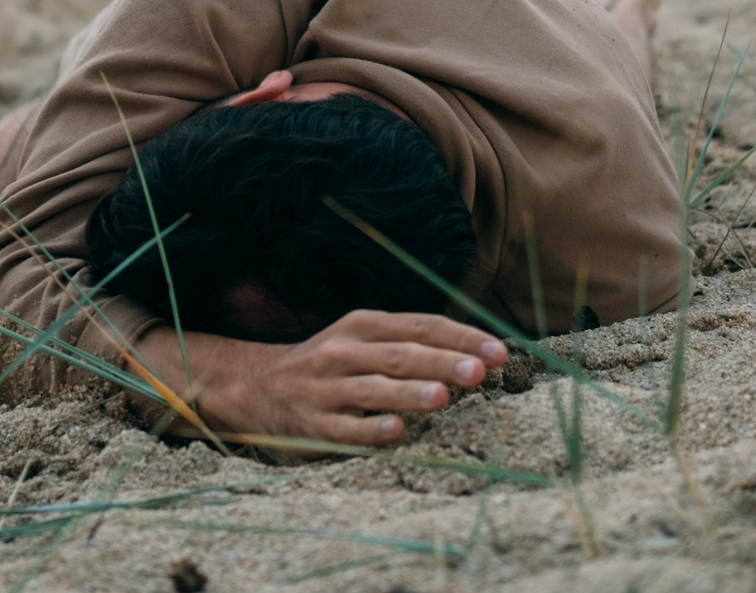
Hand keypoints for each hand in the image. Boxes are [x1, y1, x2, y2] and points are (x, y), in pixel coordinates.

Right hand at [133, 311, 506, 447]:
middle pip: (401, 355)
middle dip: (443, 362)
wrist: (256, 386)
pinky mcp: (312, 424)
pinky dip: (369, 428)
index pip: (420, 326)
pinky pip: (344, 428)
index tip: (499, 351)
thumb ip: (411, 344)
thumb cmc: (331, 364)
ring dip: (409, 391)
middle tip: (480, 371)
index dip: (460, 337)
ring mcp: (327, 388)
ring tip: (443, 396)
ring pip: (373, 389)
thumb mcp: (363, 340)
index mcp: (363, 325)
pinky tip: (394, 430)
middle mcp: (345, 351)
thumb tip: (477, 354)